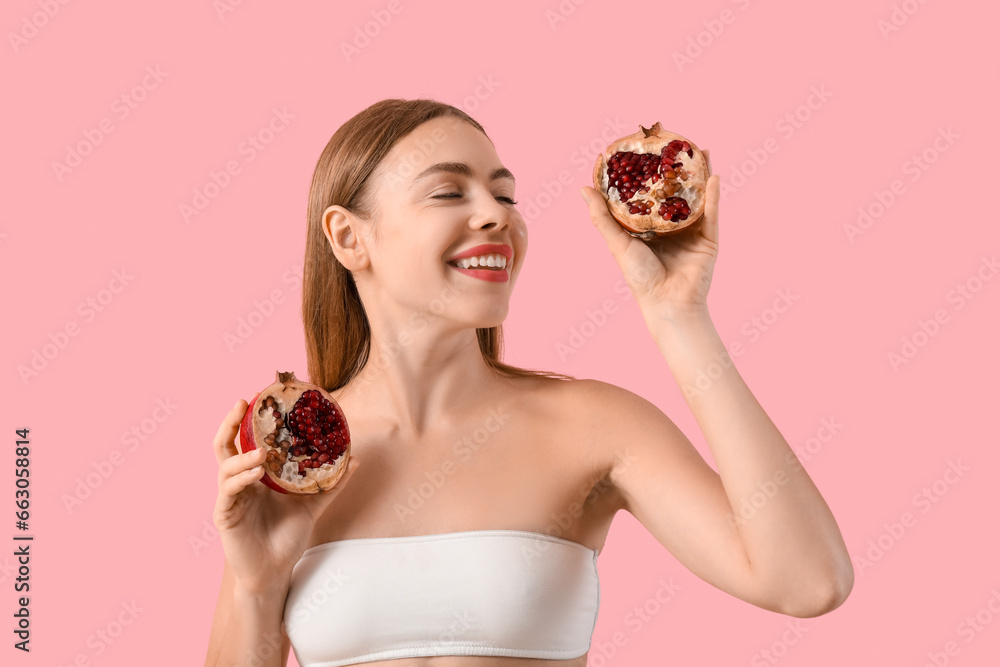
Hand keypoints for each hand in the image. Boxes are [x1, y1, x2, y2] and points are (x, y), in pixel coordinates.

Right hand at [212, 399, 360, 594]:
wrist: (275, 572)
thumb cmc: (288, 538)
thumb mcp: (313, 504)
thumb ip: (332, 483)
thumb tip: (355, 459)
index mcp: (255, 476)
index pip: (245, 441)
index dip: (248, 419)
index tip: (260, 397)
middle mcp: (239, 482)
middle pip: (224, 445)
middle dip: (231, 423)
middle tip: (242, 403)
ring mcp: (229, 497)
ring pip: (225, 466)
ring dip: (243, 456)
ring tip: (262, 453)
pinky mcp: (225, 515)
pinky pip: (229, 491)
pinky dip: (242, 479)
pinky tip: (258, 474)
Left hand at [580, 149, 719, 311]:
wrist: (667, 304)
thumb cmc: (639, 277)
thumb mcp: (617, 242)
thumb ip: (602, 216)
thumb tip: (583, 188)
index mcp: (648, 227)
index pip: (646, 193)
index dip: (645, 172)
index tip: (641, 148)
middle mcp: (670, 226)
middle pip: (673, 190)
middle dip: (674, 168)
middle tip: (673, 142)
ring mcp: (690, 231)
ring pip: (695, 196)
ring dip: (698, 173)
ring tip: (698, 150)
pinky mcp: (708, 239)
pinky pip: (712, 212)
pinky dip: (713, 194)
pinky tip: (713, 174)